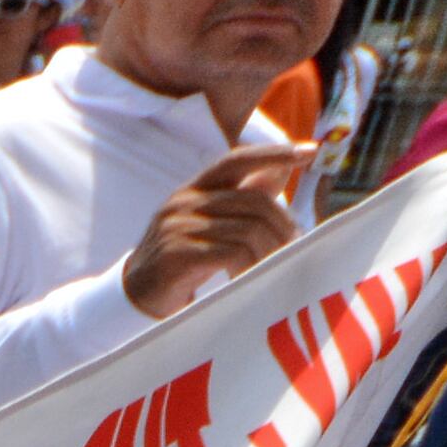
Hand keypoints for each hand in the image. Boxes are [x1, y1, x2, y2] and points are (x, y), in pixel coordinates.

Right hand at [120, 141, 303, 316]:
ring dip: (269, 252)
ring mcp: (177, 226)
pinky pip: (232, 254)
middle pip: (255, 201)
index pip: (237, 160)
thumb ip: (242, 198)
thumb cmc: (183, 258)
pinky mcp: (176, 253)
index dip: (274, 154)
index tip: (310, 152)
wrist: (136, 294)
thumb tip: (280, 172)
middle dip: (282, 226)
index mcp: (194, 189)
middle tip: (291, 248)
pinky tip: (247, 278)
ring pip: (248, 230)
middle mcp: (183, 201)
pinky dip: (249, 268)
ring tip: (271, 268)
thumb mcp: (211, 223)